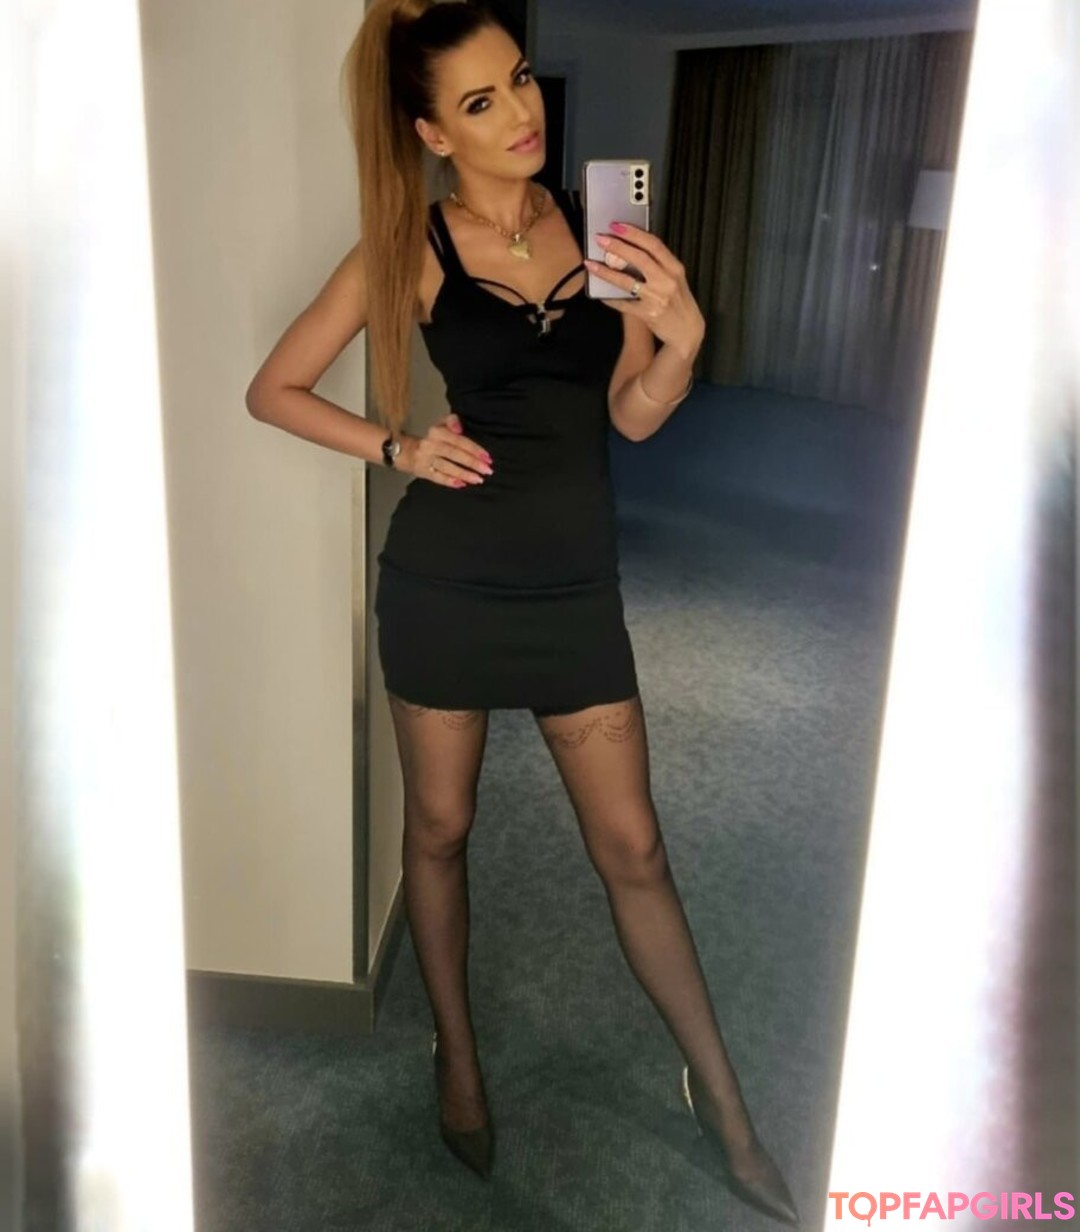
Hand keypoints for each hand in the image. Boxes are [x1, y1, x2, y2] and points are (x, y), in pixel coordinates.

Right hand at [399, 412, 492, 487]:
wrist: (405, 451)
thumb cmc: (431, 439)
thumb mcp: (440, 425)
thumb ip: (452, 421)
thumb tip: (459, 428)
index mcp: (436, 432)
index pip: (458, 441)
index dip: (474, 449)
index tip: (487, 457)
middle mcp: (430, 445)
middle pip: (454, 454)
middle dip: (472, 463)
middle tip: (487, 470)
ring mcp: (426, 460)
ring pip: (447, 467)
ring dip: (464, 474)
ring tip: (478, 479)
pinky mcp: (423, 472)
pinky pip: (438, 478)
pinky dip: (450, 482)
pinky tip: (462, 484)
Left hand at [584, 223, 704, 358]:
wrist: (688, 332)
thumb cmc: (679, 303)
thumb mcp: (675, 280)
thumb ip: (659, 265)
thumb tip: (631, 250)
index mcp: (675, 268)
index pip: (654, 244)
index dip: (634, 233)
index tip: (617, 225)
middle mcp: (667, 281)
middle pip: (640, 258)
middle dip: (618, 246)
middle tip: (600, 239)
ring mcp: (657, 298)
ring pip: (627, 281)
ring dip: (606, 271)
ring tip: (591, 264)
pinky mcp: (648, 314)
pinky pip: (624, 304)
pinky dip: (610, 298)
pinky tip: (599, 294)